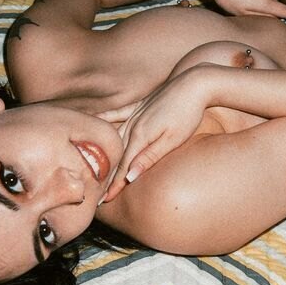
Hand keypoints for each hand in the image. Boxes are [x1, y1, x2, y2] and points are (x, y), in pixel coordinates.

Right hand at [95, 69, 211, 202]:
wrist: (195, 83)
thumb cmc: (187, 114)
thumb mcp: (172, 140)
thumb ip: (150, 158)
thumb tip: (130, 177)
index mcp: (140, 136)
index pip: (124, 166)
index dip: (114, 185)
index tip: (104, 201)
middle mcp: (133, 124)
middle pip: (115, 154)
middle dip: (105, 173)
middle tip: (94, 192)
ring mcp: (135, 113)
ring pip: (114, 136)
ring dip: (103, 152)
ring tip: (90, 164)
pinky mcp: (140, 105)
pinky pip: (116, 114)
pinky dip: (104, 118)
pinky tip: (94, 118)